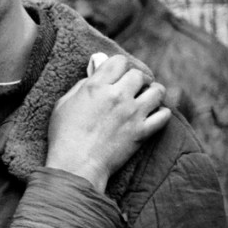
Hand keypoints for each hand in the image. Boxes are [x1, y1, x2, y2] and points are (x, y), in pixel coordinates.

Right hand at [46, 53, 170, 191]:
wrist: (75, 165)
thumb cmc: (63, 136)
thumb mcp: (63, 104)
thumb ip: (81, 85)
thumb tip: (95, 74)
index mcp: (96, 87)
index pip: (118, 61)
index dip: (118, 66)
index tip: (117, 74)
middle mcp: (117, 96)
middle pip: (139, 75)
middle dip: (136, 79)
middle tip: (132, 88)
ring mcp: (132, 114)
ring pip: (157, 91)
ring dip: (152, 92)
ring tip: (146, 98)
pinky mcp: (142, 132)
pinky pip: (164, 116)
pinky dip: (161, 113)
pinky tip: (153, 115)